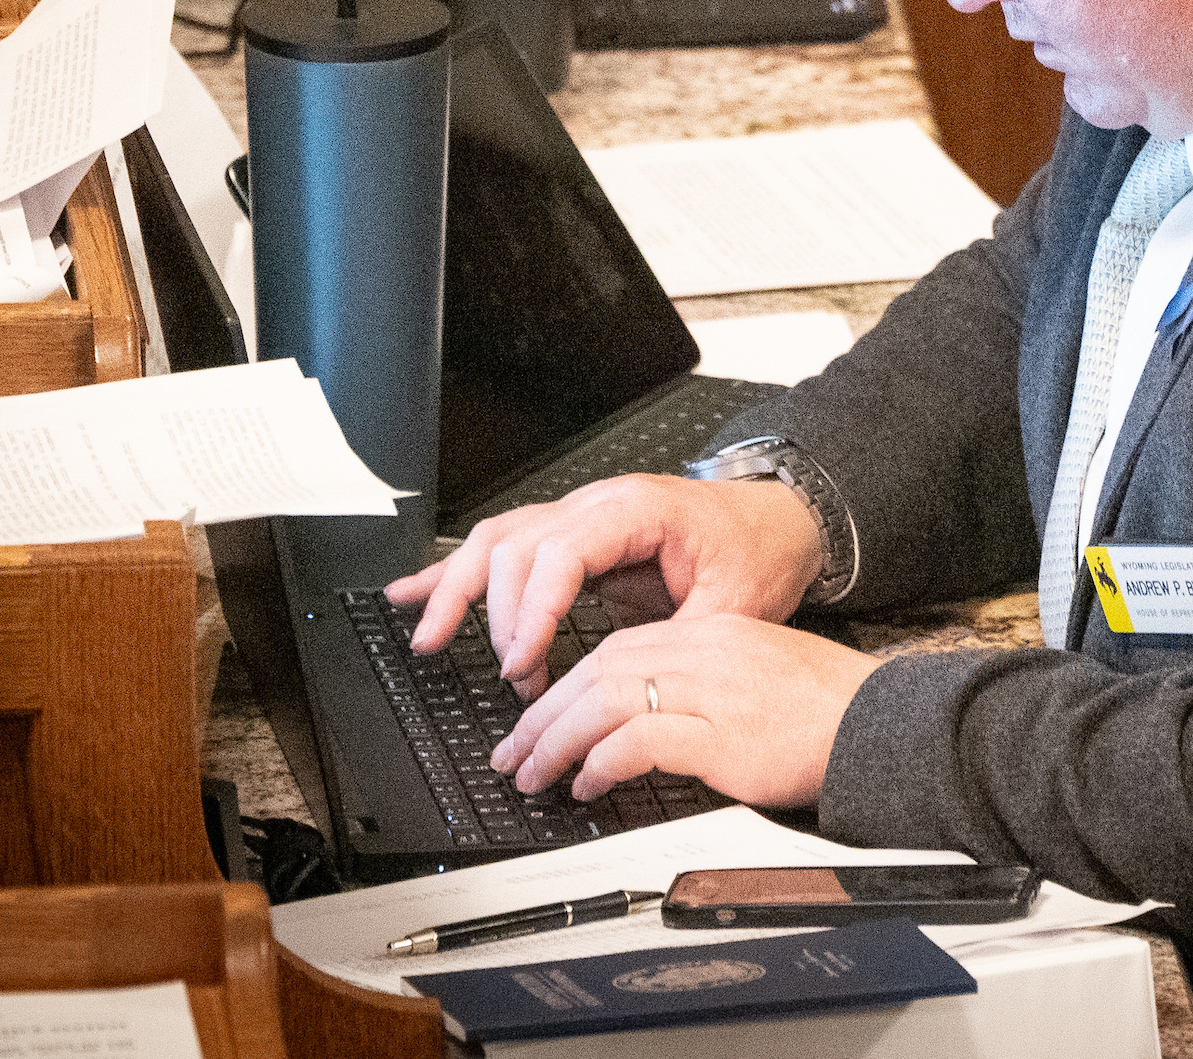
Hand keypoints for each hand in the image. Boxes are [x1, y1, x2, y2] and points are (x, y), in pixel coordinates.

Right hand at [382, 474, 821, 697]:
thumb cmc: (757, 551)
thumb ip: (681, 642)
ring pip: (498, 541)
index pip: (561, 551)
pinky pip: (503, 544)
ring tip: (429, 638)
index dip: (534, 610)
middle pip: (517, 545)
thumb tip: (631, 687)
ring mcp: (580, 515)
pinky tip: (414, 593)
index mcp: (636, 511)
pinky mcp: (572, 535)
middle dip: (501, 616)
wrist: (778, 520)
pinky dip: (456, 572)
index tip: (524, 663)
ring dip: (457, 589)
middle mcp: (598, 505)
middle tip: (513, 676)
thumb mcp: (736, 604)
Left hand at [497, 612, 880, 808]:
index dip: (567, 684)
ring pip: (607, 699)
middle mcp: (706, 651)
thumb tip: (640, 722)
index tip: (539, 717)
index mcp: (712, 632)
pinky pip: (641, 739)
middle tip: (513, 752)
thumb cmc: (827, 709)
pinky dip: (603, 760)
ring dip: (558, 739)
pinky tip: (586, 782)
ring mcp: (713, 690)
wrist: (880, 724)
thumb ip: (700, 685)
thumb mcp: (755, 677)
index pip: (617, 647)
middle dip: (545, 714)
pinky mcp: (723, 735)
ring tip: (533, 774)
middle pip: (599, 670)